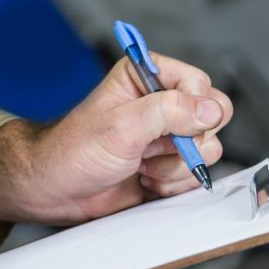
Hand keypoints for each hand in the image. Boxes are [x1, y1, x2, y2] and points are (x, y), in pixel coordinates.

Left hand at [0, 53, 233, 223]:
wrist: (56, 191)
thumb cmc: (73, 151)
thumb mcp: (121, 125)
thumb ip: (169, 112)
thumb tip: (210, 109)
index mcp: (148, 78)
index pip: (199, 83)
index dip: (194, 107)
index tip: (172, 125)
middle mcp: (162, 104)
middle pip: (213, 118)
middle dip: (187, 141)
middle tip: (154, 147)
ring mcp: (168, 138)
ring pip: (207, 150)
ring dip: (175, 166)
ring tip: (141, 166)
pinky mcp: (169, 167)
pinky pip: (195, 176)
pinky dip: (173, 185)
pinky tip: (146, 181)